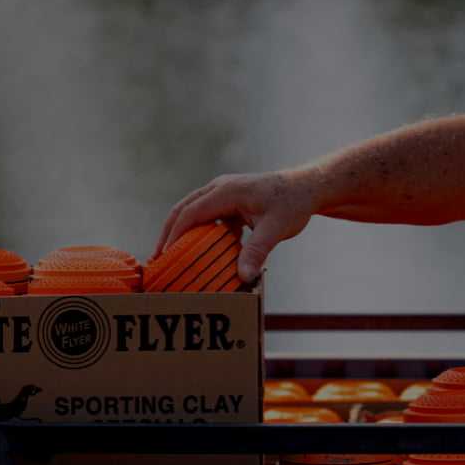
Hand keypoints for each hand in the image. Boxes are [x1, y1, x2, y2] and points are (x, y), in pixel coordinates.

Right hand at [154, 170, 317, 281]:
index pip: (191, 212)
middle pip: (184, 209)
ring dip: (182, 232)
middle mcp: (220, 188)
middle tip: (158, 258)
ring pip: (194, 211)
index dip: (175, 234)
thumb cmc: (292, 204)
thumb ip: (257, 251)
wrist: (307, 188)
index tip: (164, 255)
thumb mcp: (276, 229)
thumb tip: (243, 276)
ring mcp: (224, 193)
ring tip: (171, 256)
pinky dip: (201, 232)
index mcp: (227, 191)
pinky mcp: (230, 200)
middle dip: (169, 233)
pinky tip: (201, 253)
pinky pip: (208, 216)